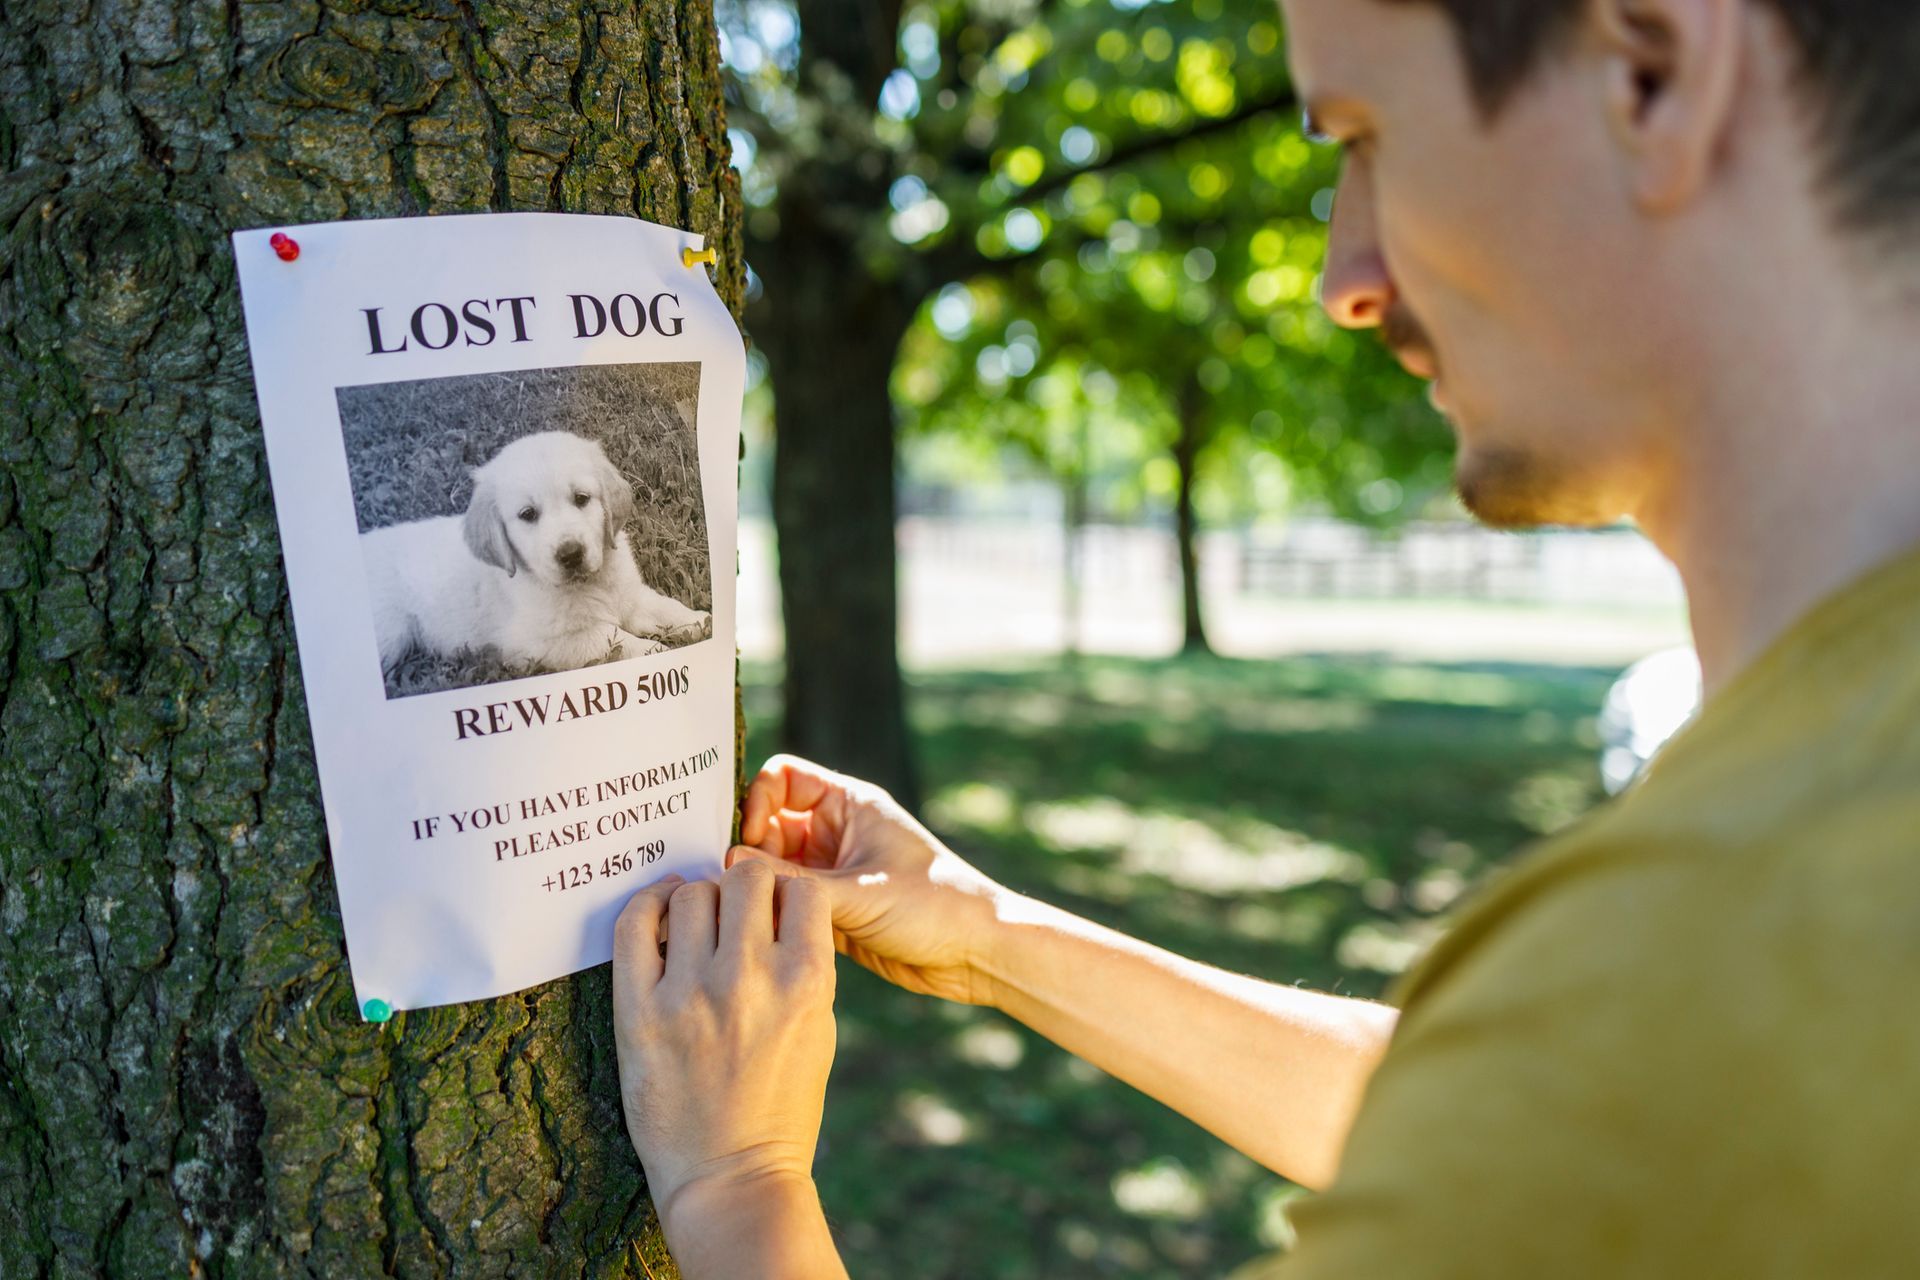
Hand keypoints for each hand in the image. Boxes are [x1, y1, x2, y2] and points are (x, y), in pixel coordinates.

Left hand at [611, 862, 837, 1234]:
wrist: (731, 1178)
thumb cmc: (781, 1105)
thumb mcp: (819, 1028)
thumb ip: (804, 963)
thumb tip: (775, 905)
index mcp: (806, 982)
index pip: (802, 888)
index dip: (788, 892)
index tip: (774, 909)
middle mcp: (751, 978)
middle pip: (746, 875)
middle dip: (743, 884)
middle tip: (732, 908)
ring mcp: (691, 993)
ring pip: (692, 894)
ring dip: (697, 898)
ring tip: (695, 921)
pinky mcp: (640, 1012)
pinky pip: (633, 924)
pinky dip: (646, 905)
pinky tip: (657, 913)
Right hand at [728, 754, 1009, 1006]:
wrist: (978, 954)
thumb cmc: (935, 906)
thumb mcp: (860, 892)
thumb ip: (793, 881)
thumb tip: (730, 867)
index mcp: (849, 806)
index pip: (782, 778)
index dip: (757, 802)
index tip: (751, 841)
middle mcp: (836, 834)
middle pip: (767, 825)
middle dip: (748, 851)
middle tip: (733, 885)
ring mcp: (832, 873)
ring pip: (772, 869)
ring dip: (757, 888)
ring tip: (743, 915)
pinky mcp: (832, 911)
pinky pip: (786, 904)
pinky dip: (771, 915)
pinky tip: (761, 936)